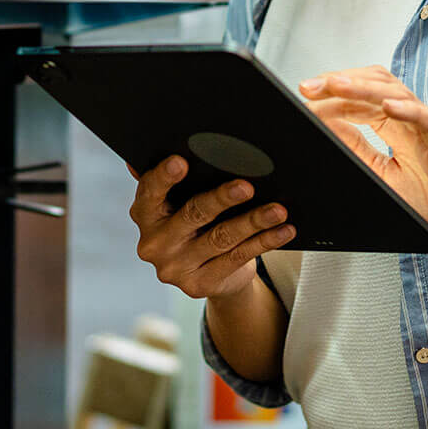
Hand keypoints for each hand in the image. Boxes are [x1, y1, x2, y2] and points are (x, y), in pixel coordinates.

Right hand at [128, 155, 296, 300]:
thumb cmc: (195, 221)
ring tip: (277, 209)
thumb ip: (174, 179)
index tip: (181, 161)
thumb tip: (169, 143)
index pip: (150, 192)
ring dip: (253, 221)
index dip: (164, 177)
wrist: (206, 273)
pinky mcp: (200, 285)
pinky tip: (282, 230)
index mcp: (145, 215)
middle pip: (192, 214)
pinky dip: (264, 241)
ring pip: (221, 238)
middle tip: (246, 186)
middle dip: (221, 198)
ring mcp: (176, 268)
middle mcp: (155, 243)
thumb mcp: (179, 201)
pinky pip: (238, 258)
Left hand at [300, 66, 427, 269]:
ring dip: (365, 87)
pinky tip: (387, 107)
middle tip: (309, 87)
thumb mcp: (381, 177)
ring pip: (398, 94)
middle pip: (377, 84)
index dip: (334, 91)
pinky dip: (408, 111)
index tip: (305, 94)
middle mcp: (411, 122)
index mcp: (396, 128)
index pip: (362, 97)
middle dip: (342, 80)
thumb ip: (357, 150)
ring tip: (337, 85)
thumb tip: (325, 128)